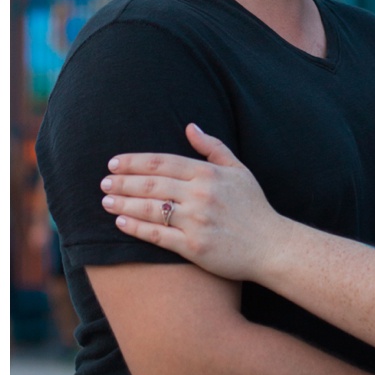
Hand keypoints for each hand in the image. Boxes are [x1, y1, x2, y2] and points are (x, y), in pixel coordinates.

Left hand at [100, 124, 285, 282]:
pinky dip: (136, 228)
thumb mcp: (238, 170)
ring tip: (105, 200)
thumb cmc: (253, 207)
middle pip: (152, 184)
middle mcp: (201, 194)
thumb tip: (190, 127)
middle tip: (103, 181)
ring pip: (151, 209)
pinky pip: (158, 236)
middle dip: (123, 181)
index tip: (114, 162)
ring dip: (124, 203)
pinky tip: (121, 222)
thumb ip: (212, 147)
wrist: (270, 246)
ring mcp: (197, 221)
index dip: (135, 161)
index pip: (163, 162)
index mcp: (209, 173)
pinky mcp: (194, 247)